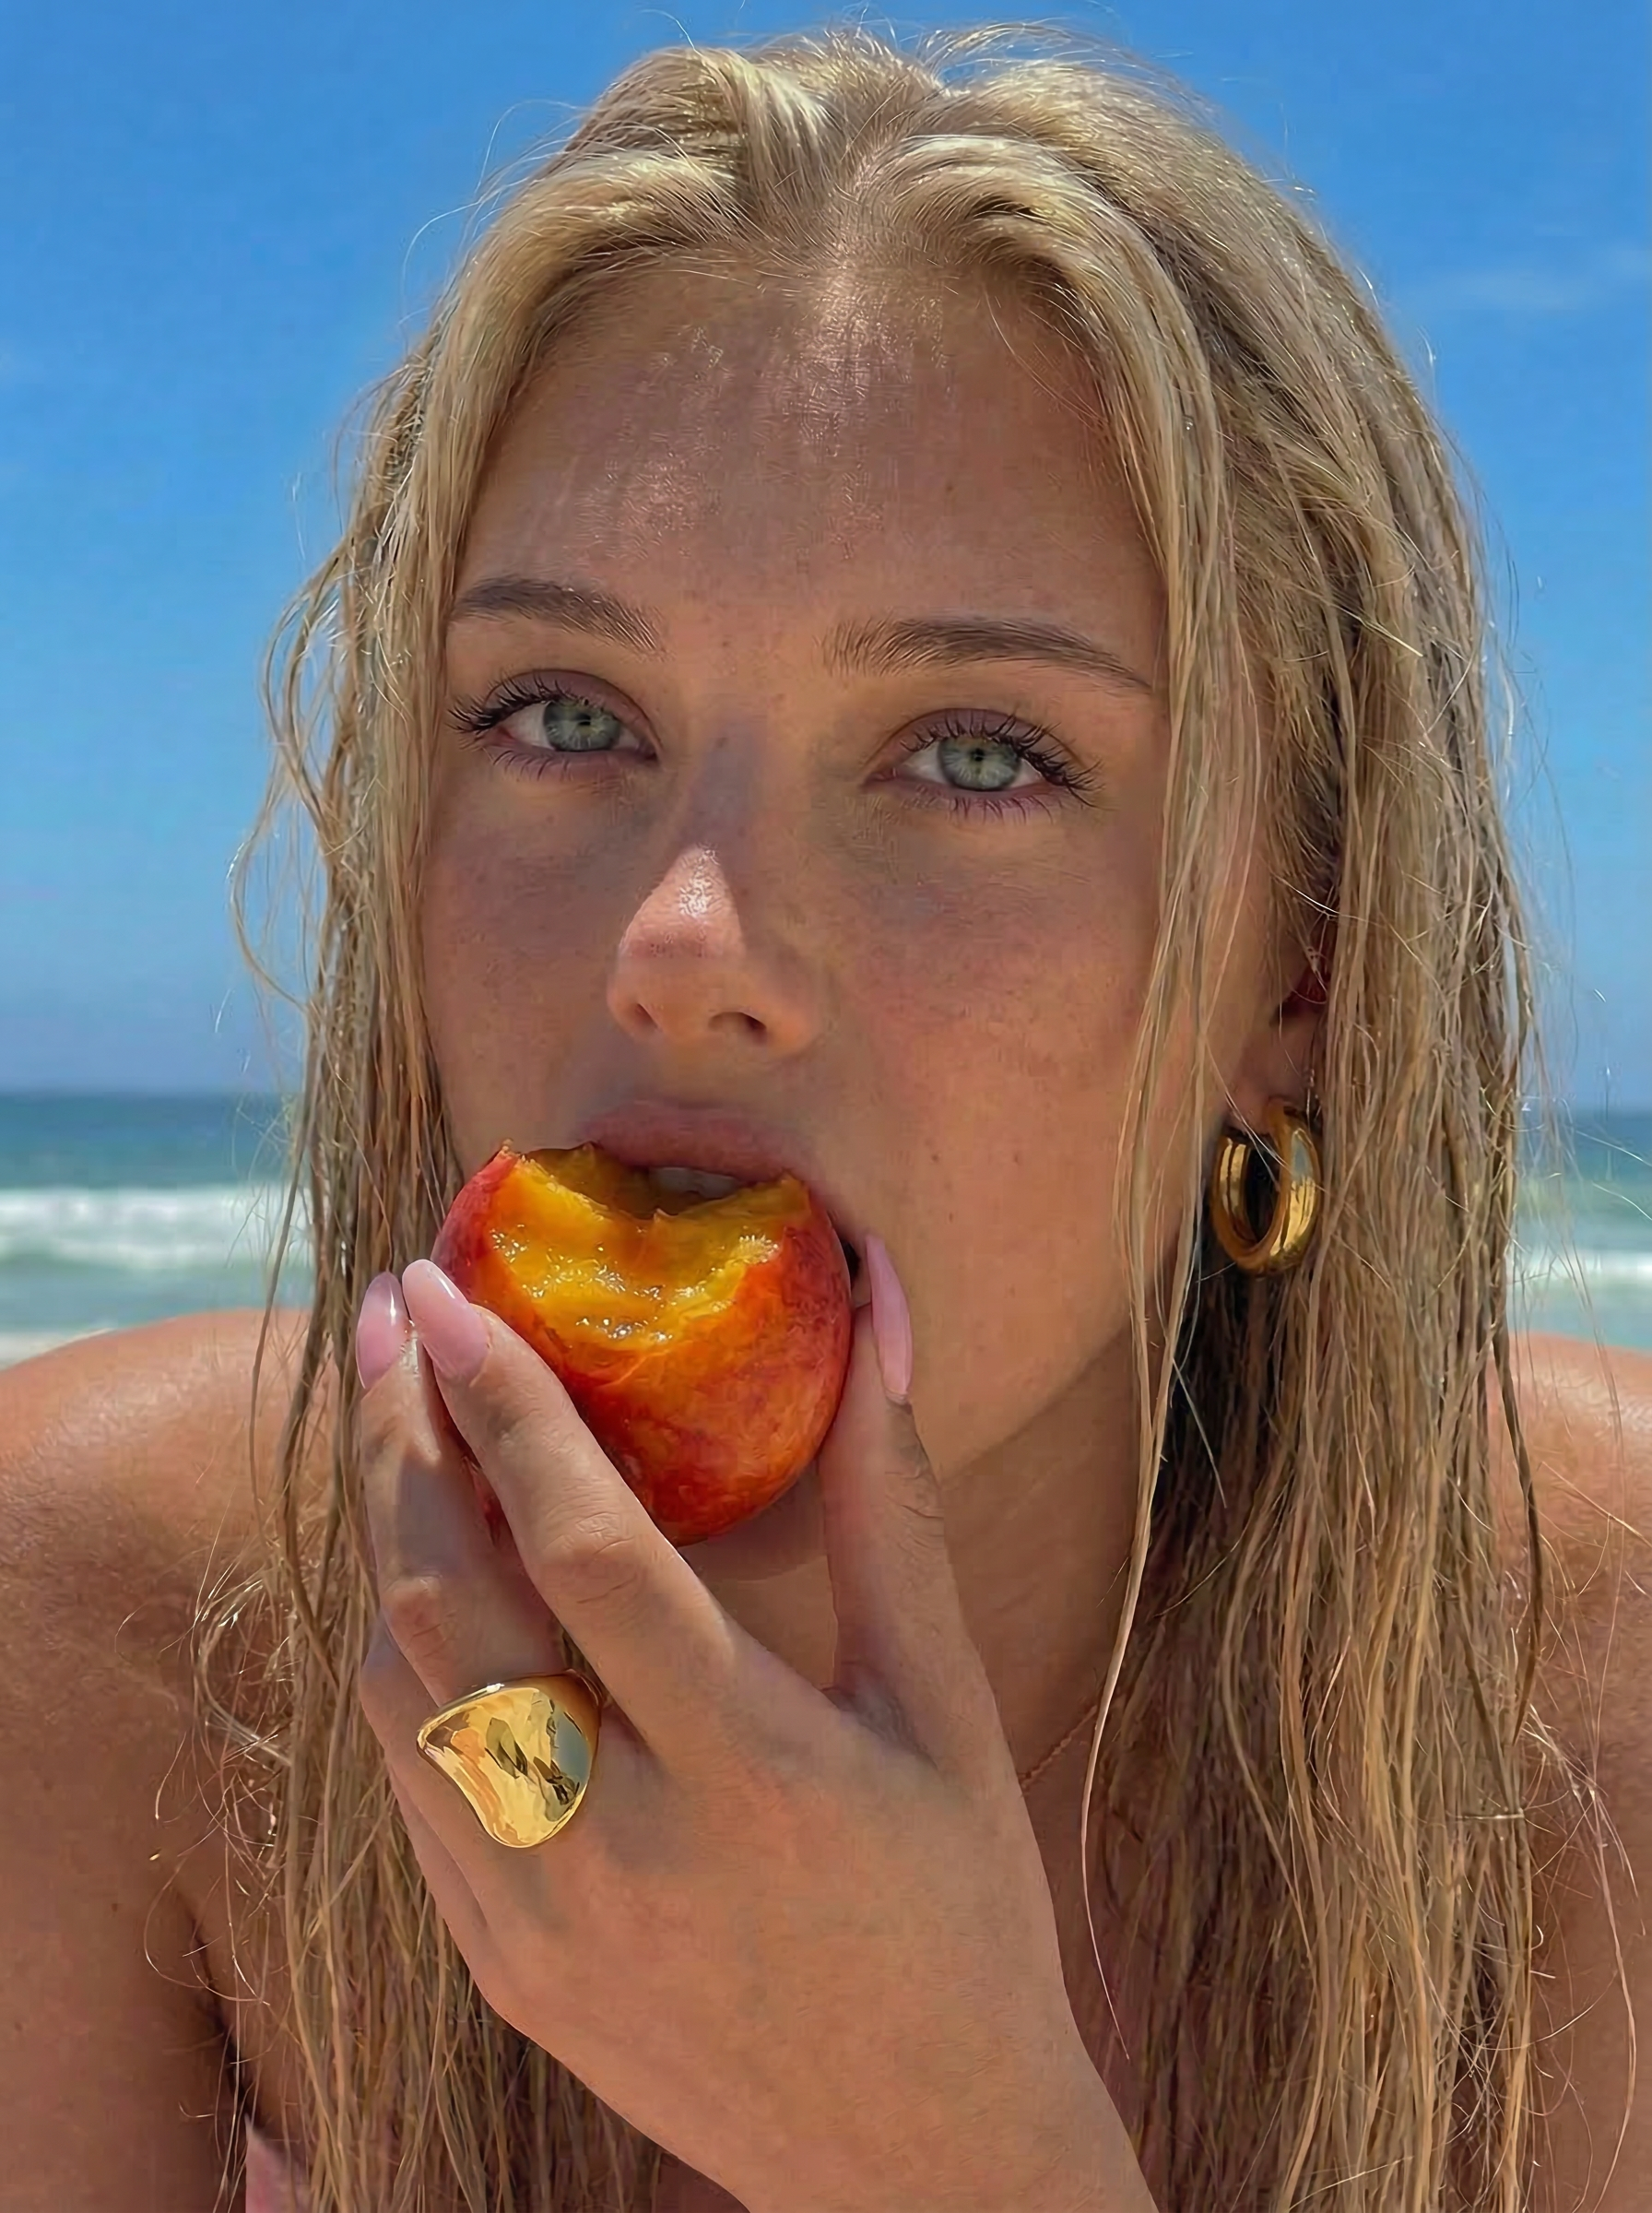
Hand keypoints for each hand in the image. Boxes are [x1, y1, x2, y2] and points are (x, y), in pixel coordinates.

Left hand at [355, 1245, 1144, 2212]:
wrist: (917, 2164)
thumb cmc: (962, 1916)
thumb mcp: (943, 1710)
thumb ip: (893, 1514)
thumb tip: (880, 1326)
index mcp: (752, 1772)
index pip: (585, 1550)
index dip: (505, 1405)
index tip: (452, 1294)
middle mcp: (619, 1849)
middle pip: (448, 1600)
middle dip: (398, 1435)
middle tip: (394, 1315)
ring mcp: (539, 1922)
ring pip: (399, 1686)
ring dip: (383, 1536)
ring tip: (403, 1422)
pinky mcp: (499, 1969)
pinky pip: (407, 1779)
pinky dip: (403, 1655)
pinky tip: (431, 1578)